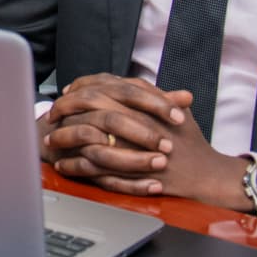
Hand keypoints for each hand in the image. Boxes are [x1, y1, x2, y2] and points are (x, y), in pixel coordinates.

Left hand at [43, 75, 253, 210]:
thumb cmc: (191, 142)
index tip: (68, 91)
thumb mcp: (175, 110)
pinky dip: (75, 166)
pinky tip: (62, 165)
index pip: (106, 87)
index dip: (83, 87)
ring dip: (65, 139)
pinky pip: (93, 169)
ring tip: (49, 141)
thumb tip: (122, 82)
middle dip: (66, 109)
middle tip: (50, 114)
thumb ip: (150, 93)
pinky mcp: (129, 174)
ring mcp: (132, 149)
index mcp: (146, 106)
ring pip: (88, 138)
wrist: (207, 175)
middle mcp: (138, 123)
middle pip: (92, 108)